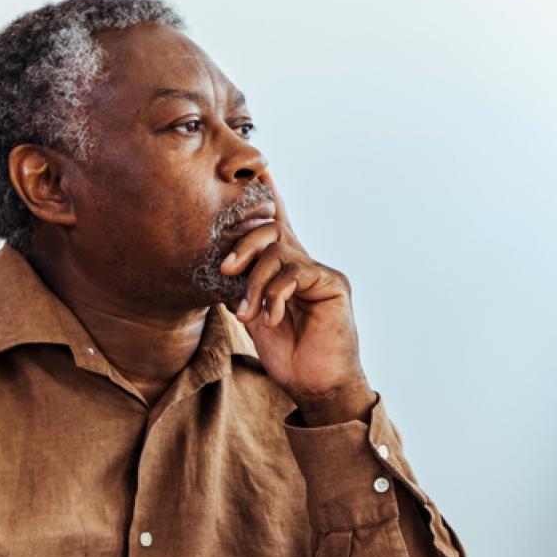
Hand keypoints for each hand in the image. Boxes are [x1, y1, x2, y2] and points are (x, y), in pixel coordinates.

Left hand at [223, 171, 373, 423]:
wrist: (317, 386)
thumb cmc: (289, 356)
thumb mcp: (255, 318)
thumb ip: (244, 290)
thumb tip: (224, 269)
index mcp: (286, 270)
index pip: (275, 226)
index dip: (268, 198)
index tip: (257, 171)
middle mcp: (304, 264)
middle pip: (270, 230)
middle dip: (243, 244)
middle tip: (226, 269)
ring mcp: (320, 273)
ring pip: (278, 253)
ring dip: (255, 283)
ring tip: (248, 314)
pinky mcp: (333, 285)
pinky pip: (296, 273)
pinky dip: (276, 294)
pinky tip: (271, 317)